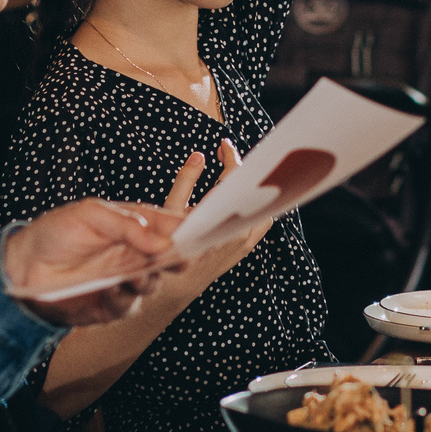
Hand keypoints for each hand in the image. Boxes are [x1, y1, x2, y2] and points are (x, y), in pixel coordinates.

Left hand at [0, 198, 188, 327]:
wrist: (22, 266)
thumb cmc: (56, 232)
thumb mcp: (91, 215)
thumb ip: (128, 225)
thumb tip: (164, 240)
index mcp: (135, 227)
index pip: (171, 225)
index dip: (189, 226)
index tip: (204, 227)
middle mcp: (135, 254)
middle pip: (171, 257)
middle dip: (178, 257)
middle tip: (178, 256)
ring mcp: (125, 280)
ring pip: (153, 283)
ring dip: (147, 278)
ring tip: (132, 273)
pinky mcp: (112, 306)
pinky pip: (130, 305)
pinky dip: (124, 297)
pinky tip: (110, 288)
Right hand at [164, 140, 270, 287]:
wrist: (177, 285)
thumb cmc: (168, 248)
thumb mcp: (170, 210)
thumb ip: (185, 181)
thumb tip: (199, 156)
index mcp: (213, 217)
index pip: (233, 178)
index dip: (231, 157)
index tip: (223, 146)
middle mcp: (233, 229)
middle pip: (253, 189)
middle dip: (243, 170)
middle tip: (228, 159)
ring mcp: (243, 240)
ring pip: (262, 205)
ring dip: (251, 189)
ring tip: (235, 177)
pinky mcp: (245, 248)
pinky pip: (262, 223)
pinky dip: (255, 206)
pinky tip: (240, 199)